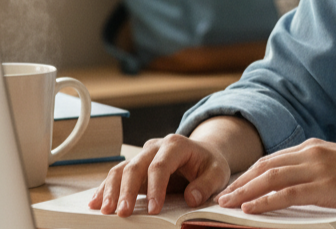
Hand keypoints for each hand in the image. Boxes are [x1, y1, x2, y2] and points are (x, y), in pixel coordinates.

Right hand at [87, 134, 230, 216]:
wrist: (203, 154)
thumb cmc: (209, 163)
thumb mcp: (217, 172)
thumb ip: (206, 184)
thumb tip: (191, 198)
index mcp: (176, 145)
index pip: (161, 165)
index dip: (155, 188)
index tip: (153, 209)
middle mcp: (155, 147)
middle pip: (135, 166)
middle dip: (127, 190)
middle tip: (123, 212)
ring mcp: (143, 156)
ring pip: (121, 169)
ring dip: (111, 190)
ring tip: (104, 210)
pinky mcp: (135, 167)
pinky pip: (116, 175)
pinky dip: (105, 188)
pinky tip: (96, 202)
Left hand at [217, 139, 335, 213]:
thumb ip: (321, 171)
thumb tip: (302, 185)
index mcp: (316, 147)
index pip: (273, 159)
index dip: (249, 173)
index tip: (233, 186)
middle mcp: (313, 152)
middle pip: (265, 166)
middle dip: (240, 182)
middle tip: (220, 197)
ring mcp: (319, 168)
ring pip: (269, 178)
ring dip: (244, 192)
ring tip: (226, 204)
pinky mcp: (326, 186)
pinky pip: (285, 193)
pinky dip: (263, 201)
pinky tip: (249, 209)